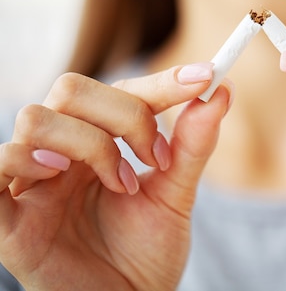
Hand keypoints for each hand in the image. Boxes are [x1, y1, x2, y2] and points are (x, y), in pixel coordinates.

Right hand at [0, 64, 231, 289]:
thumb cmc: (146, 252)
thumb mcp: (176, 196)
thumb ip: (193, 146)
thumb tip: (221, 93)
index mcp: (98, 142)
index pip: (121, 90)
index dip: (161, 81)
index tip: (204, 77)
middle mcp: (62, 153)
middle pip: (72, 89)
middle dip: (125, 114)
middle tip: (158, 155)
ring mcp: (32, 182)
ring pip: (36, 118)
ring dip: (90, 144)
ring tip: (123, 183)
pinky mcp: (8, 219)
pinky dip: (27, 159)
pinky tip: (61, 177)